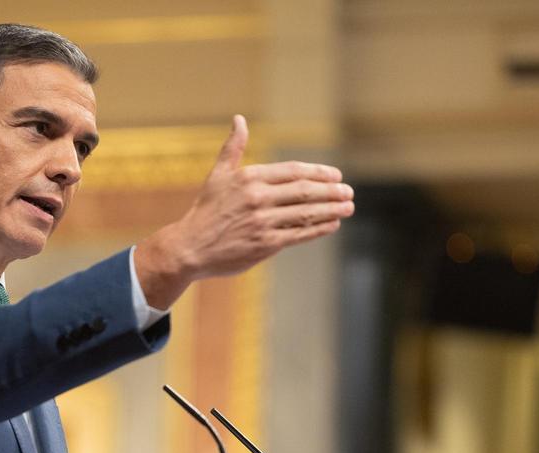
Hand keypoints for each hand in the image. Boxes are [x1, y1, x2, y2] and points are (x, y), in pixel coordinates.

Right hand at [133, 115, 353, 308]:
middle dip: (331, 191)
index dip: (318, 172)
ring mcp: (263, 222)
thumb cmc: (205, 210)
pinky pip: (299, 234)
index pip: (293, 171)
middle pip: (304, 191)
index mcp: (249, 177)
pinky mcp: (265, 244)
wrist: (189, 247)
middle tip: (349, 191)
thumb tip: (239, 118)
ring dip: (331, 209)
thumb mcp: (217, 175)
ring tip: (348, 206)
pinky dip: (319, 228)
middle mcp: (258, 198)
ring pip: (306, 213)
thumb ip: (233, 147)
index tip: (336, 175)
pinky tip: (333, 224)